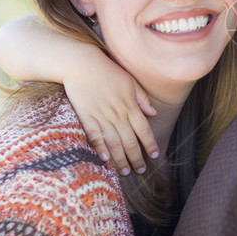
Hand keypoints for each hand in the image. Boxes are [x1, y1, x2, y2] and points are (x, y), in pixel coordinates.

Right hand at [65, 52, 158, 174]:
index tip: (154, 155)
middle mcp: (118, 113)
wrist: (82, 63)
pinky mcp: (86, 115)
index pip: (144, 130)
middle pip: (130, 141)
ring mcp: (101, 115)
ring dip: (120, 159)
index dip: (150, 144)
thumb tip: (153, 113)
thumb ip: (142, 99)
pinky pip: (94, 135)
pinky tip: (105, 159)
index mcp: (130, 105)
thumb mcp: (130, 81)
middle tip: (140, 170)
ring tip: (124, 172)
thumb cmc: (107, 71)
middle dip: (136, 158)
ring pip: (114, 142)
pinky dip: (100, 148)